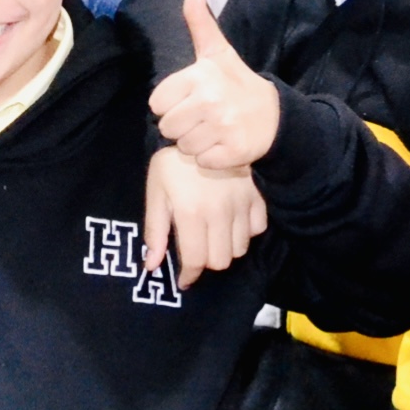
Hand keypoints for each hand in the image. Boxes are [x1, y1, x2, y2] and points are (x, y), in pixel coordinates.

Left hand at [142, 149, 265, 287]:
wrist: (202, 129)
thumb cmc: (173, 163)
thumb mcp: (156, 191)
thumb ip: (155, 230)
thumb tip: (151, 265)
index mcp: (191, 212)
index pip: (196, 260)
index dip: (189, 276)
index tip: (184, 280)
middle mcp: (220, 213)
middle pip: (220, 261)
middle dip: (206, 262)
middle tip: (197, 251)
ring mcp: (242, 205)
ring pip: (240, 249)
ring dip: (226, 249)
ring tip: (213, 236)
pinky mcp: (256, 197)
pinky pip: (257, 229)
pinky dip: (245, 232)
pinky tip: (232, 222)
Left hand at [149, 0, 283, 170]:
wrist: (275, 116)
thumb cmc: (237, 83)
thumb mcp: (218, 52)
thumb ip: (200, 23)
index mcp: (200, 76)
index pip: (157, 103)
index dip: (171, 104)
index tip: (191, 99)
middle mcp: (211, 101)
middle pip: (167, 128)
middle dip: (182, 126)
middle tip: (203, 118)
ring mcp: (223, 128)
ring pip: (183, 147)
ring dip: (195, 143)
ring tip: (213, 130)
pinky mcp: (232, 153)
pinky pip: (202, 162)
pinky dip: (211, 158)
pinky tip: (223, 144)